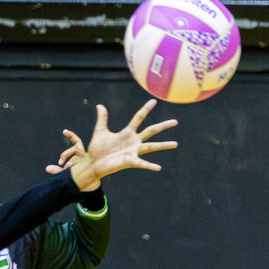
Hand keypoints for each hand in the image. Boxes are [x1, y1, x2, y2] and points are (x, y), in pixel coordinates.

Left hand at [58, 101, 178, 189]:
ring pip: (151, 146)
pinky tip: (158, 167)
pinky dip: (149, 165)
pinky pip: (142, 163)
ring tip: (175, 143)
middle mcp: (133, 141)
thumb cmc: (97, 149)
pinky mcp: (130, 161)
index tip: (154, 101)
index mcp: (127, 133)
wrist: (93, 163)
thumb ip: (102, 118)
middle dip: (163, 126)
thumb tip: (100, 105)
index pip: (139, 118)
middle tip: (175, 121)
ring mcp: (133, 151)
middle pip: (151, 131)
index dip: (145, 109)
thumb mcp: (100, 131)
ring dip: (163, 145)